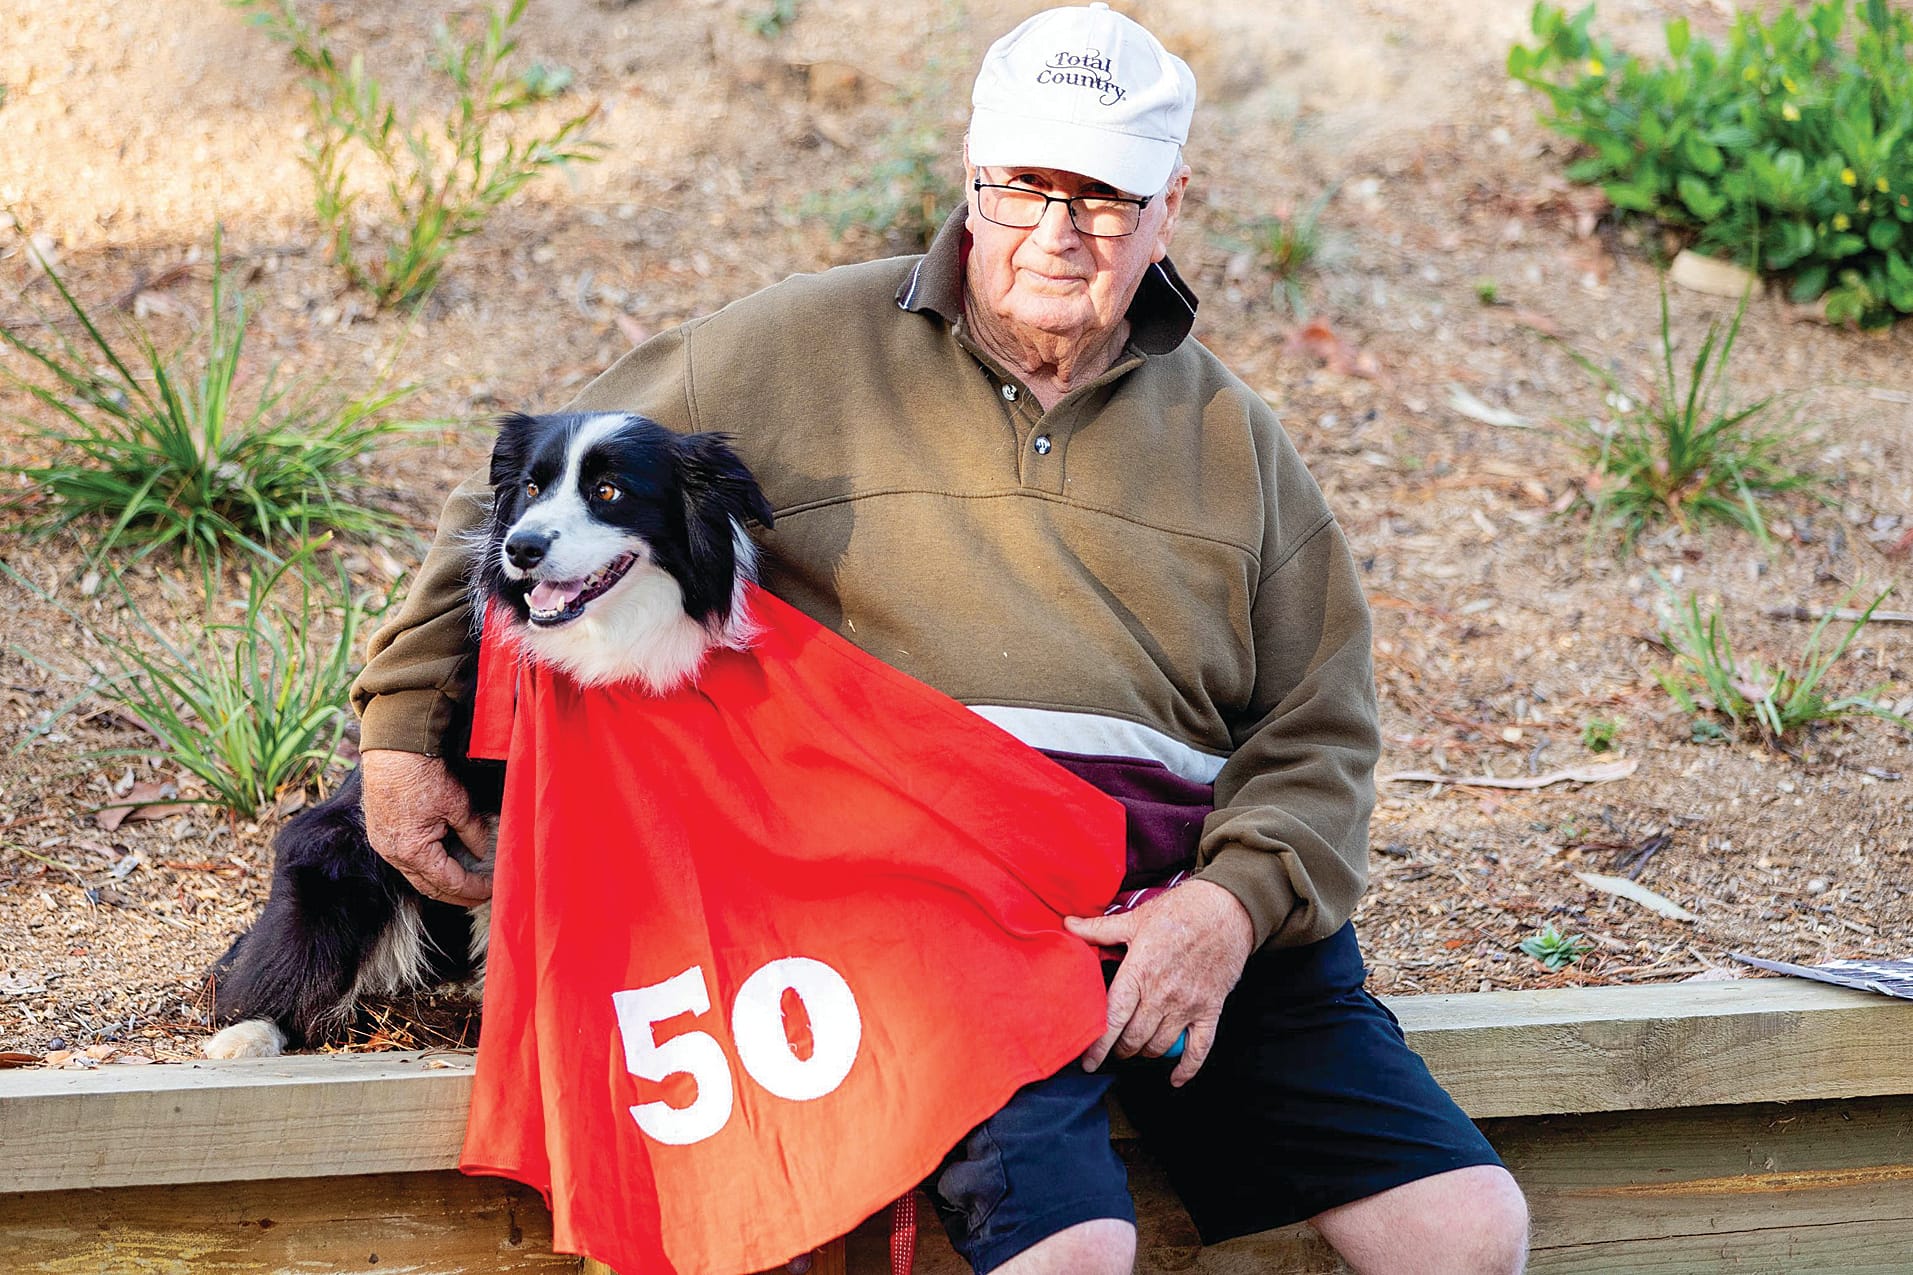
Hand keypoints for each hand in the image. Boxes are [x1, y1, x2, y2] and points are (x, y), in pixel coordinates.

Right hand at [360, 749, 494, 906]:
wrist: (392, 748)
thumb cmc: (422, 774)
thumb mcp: (458, 806)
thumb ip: (473, 833)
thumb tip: (482, 851)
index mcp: (413, 852)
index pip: (450, 883)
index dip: (474, 889)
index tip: (492, 888)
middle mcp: (393, 854)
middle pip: (429, 887)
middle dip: (457, 895)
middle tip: (479, 895)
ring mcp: (383, 844)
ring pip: (415, 875)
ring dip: (439, 882)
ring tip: (463, 883)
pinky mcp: (379, 832)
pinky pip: (404, 860)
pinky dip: (425, 865)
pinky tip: (441, 861)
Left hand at [1064, 879, 1253, 1086]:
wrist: (1227, 910)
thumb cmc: (1179, 912)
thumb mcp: (1135, 918)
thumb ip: (1099, 929)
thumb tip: (1068, 925)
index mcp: (1139, 972)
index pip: (1112, 1018)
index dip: (1098, 1045)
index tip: (1088, 1062)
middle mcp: (1162, 994)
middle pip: (1134, 1038)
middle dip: (1120, 1048)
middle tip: (1113, 1047)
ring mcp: (1188, 1005)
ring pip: (1160, 1046)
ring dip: (1145, 1052)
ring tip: (1136, 1048)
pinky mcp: (1210, 1009)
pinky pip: (1199, 1049)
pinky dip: (1186, 1069)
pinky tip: (1174, 1078)